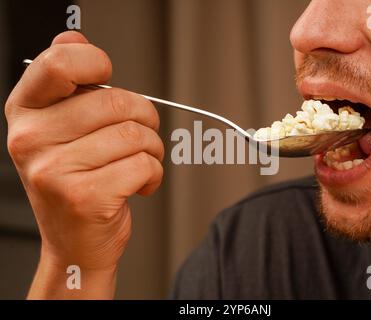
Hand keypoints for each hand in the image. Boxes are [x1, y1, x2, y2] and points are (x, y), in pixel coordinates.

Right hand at [4, 32, 163, 292]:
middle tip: (142, 136)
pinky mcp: (84, 197)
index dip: (97, 63)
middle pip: (117, 102)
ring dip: (152, 149)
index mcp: (26, 112)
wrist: (74, 243)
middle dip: (145, 119)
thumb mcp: (62, 130)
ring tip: (140, 163)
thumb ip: (67, 83)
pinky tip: (140, 184)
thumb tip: (73, 38)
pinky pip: (144, 165)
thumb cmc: (77, 181)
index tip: (108, 78)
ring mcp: (54, 171)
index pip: (62, 63)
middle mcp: (32, 139)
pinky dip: (154, 174)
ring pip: (135, 135)